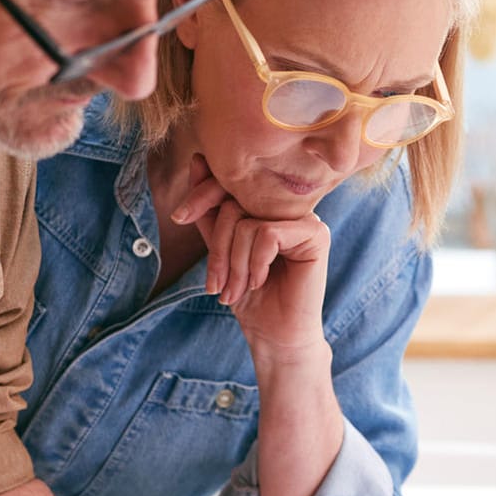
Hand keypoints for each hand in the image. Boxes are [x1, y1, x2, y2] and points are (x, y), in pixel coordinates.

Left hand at [171, 155, 331, 357]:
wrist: (275, 335)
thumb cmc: (250, 296)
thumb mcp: (221, 249)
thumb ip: (211, 211)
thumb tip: (197, 160)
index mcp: (269, 206)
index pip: (231, 185)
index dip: (202, 196)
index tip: (179, 215)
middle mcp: (289, 207)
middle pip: (235, 204)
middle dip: (217, 248)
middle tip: (216, 284)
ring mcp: (305, 219)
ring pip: (248, 223)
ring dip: (235, 264)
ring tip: (237, 290)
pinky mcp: (317, 235)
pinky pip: (268, 234)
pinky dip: (256, 263)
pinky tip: (260, 282)